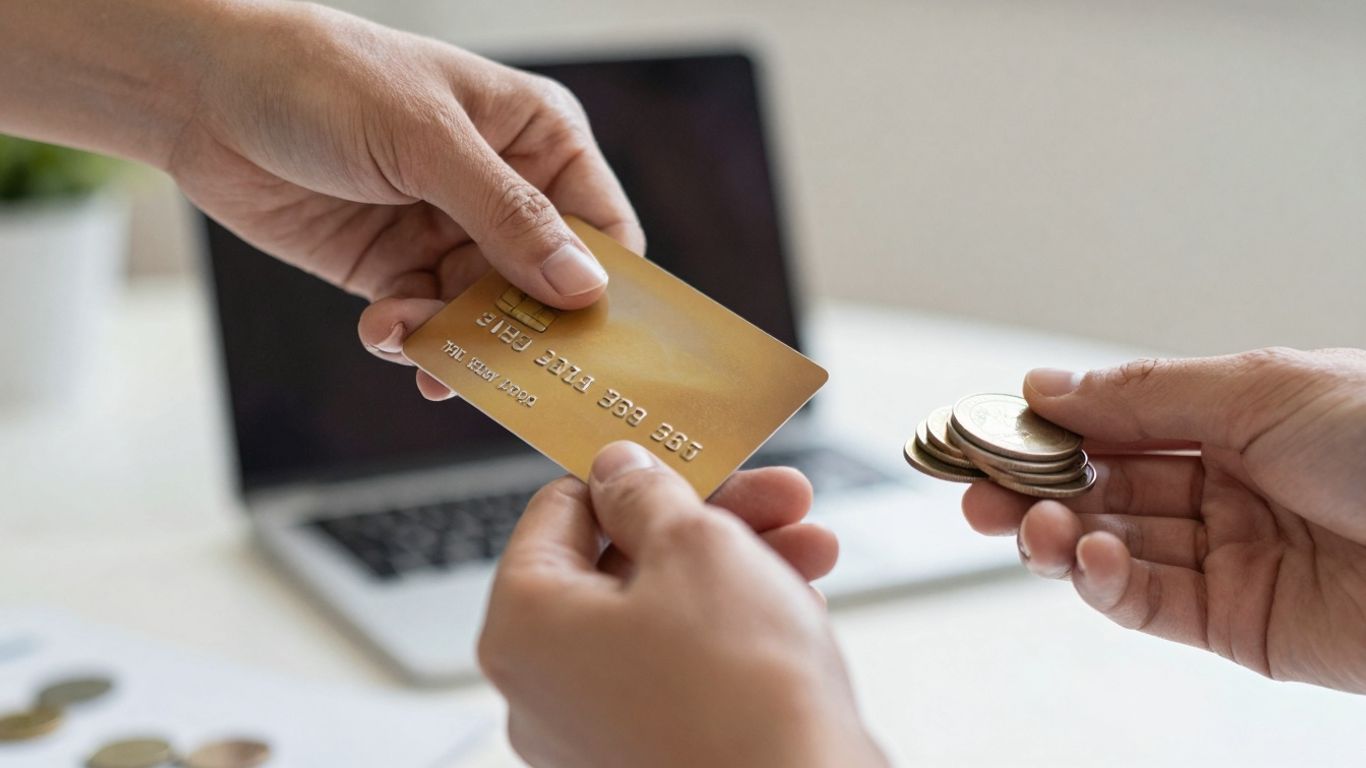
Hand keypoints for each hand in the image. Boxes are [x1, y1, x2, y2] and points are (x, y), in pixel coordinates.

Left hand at [167, 2, 640, 397]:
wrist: (202, 92)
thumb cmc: (324, 79)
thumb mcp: (425, 141)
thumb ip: (508, 218)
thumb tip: (585, 287)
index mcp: (536, 138)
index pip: (603, 227)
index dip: (604, 287)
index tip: (591, 345)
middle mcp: (503, 189)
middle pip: (546, 285)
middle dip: (523, 328)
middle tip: (509, 374)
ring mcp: (447, 231)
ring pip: (485, 315)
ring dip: (458, 340)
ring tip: (422, 350)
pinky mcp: (395, 267)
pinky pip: (427, 322)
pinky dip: (410, 337)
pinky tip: (384, 327)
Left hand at [478, 442, 887, 767]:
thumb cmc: (739, 690)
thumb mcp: (695, 545)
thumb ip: (647, 493)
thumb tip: (619, 471)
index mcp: (524, 626)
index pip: (558, 514)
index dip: (629, 476)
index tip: (685, 459)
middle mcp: (545, 688)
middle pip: (621, 563)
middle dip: (709, 519)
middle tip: (775, 495)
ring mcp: (597, 731)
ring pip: (663, 614)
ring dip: (739, 566)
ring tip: (810, 545)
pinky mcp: (651, 755)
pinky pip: (684, 669)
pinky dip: (735, 630)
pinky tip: (799, 603)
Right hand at [963, 348, 1365, 691]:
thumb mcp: (1259, 388)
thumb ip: (1142, 394)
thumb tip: (1045, 386)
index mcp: (1235, 418)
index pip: (1114, 423)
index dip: (1046, 428)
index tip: (982, 430)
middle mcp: (1227, 486)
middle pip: (1103, 489)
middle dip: (1035, 489)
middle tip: (975, 488)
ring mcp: (1231, 557)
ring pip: (1114, 547)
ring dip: (1061, 538)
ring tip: (1026, 526)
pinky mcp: (1240, 626)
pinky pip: (1151, 604)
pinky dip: (1107, 584)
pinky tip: (1089, 559)